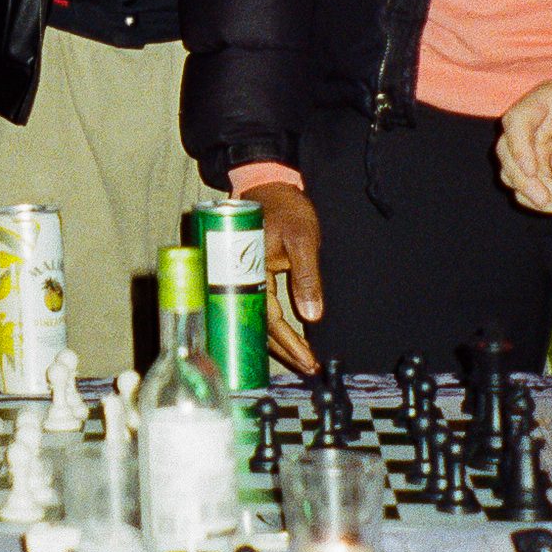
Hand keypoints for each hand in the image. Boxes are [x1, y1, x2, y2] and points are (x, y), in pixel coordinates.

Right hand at [254, 180, 323, 372]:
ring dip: (276, 342)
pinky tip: (284, 337)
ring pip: (256, 320)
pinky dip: (271, 326)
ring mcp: (242, 279)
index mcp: (250, 273)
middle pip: (258, 326)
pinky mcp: (248, 276)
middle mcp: (240, 280)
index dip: (287, 342)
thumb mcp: (302, 239)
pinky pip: (258, 307)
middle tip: (307, 367)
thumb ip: (306, 277)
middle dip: (282, 350)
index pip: (268, 319)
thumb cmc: (285, 208)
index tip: (307, 360)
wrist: (267, 185)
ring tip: (300, 359)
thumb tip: (312, 316)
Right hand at [497, 81, 551, 211]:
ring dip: (538, 193)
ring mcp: (537, 149)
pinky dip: (544, 201)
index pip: (516, 120)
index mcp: (550, 102)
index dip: (517, 146)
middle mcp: (538, 124)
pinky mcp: (544, 172)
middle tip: (546, 198)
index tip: (532, 171)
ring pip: (514, 174)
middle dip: (525, 178)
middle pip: (507, 151)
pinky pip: (526, 190)